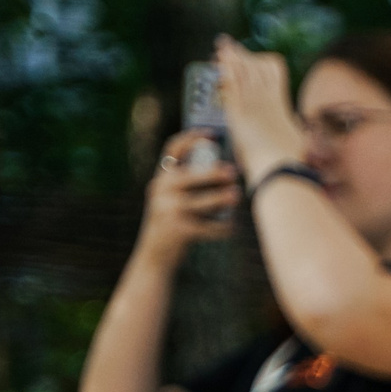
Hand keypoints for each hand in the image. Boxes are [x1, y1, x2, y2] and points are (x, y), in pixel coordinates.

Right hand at [134, 129, 239, 261]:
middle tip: (233, 172)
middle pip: (192, 175)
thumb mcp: (173, 200)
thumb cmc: (172, 224)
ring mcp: (168, 211)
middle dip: (215, 173)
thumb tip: (226, 169)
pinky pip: (209, 226)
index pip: (173, 149)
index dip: (192, 137)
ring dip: (224, 199)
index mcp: (161, 179)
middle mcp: (161, 191)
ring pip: (204, 201)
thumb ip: (191, 185)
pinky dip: (223, 227)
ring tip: (236, 196)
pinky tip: (231, 227)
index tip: (212, 134)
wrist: (154, 258)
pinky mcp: (178, 231)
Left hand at [213, 35, 309, 185]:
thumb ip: (294, 131)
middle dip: (241, 55)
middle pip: (255, 68)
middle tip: (228, 45)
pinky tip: (219, 62)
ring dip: (231, 58)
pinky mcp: (238, 115)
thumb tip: (300, 132)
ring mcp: (253, 106)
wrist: (282, 169)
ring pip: (242, 73)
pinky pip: (231, 87)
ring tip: (222, 45)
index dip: (260, 61)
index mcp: (281, 105)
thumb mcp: (297, 140)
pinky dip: (225, 72)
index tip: (250, 56)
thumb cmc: (292, 161)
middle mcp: (267, 100)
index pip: (272, 72)